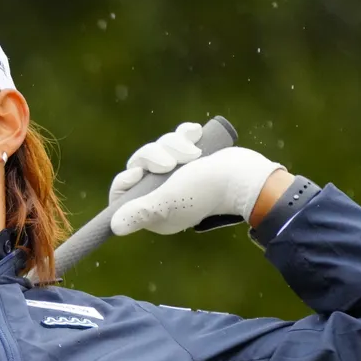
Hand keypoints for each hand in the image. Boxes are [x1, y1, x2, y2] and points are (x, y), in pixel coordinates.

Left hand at [108, 122, 285, 235]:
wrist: (246, 175)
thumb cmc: (206, 190)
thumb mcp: (168, 200)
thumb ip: (141, 211)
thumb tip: (114, 227)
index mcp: (155, 212)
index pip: (124, 194)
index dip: (126, 179)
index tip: (139, 172)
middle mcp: (164, 195)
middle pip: (139, 165)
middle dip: (153, 156)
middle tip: (171, 162)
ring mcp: (180, 176)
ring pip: (159, 148)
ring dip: (173, 144)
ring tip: (194, 152)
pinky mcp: (195, 159)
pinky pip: (178, 139)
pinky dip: (185, 133)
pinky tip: (196, 133)